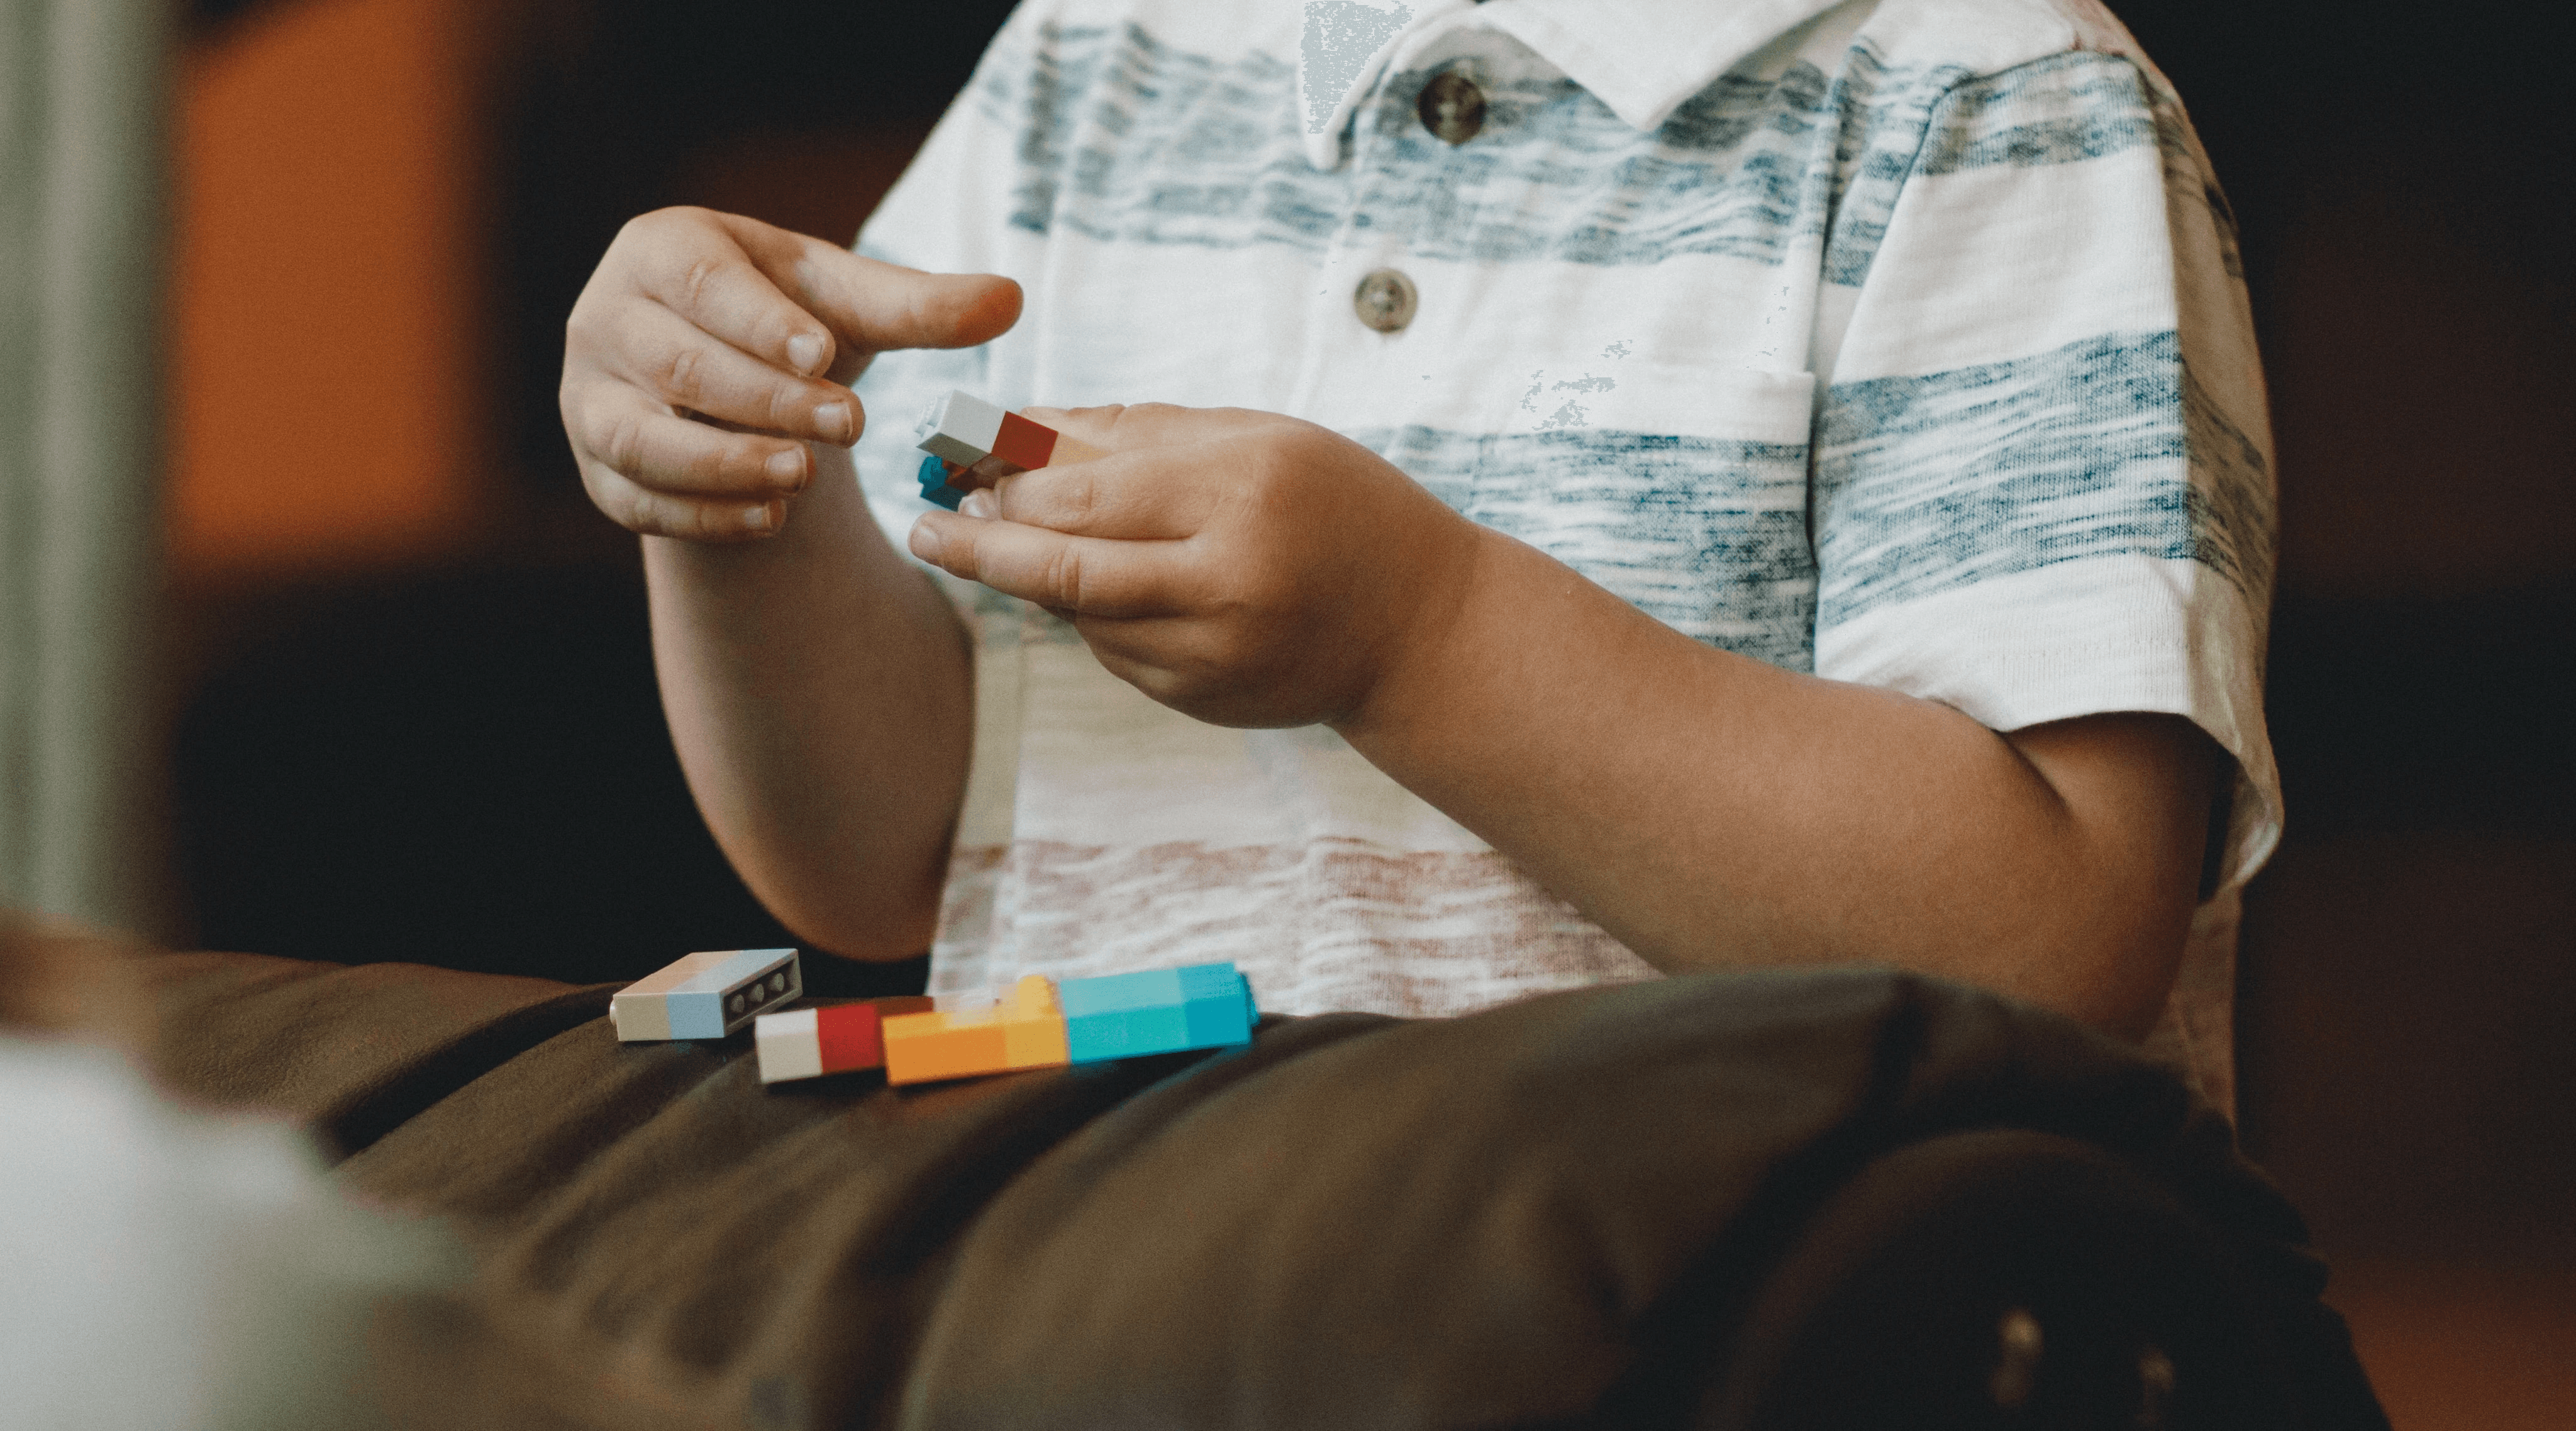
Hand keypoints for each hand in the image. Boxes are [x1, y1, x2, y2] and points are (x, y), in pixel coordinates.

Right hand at [560, 207, 1019, 541]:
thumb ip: (921, 306)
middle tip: (846, 425)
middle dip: (765, 399)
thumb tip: (1010, 298)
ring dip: (724, 464)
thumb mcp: (849, 305)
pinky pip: (638, 500)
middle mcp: (606, 318)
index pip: (703, 284)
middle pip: (679, 363)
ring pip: (641, 438)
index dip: (760, 320)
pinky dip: (703, 516)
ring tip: (803, 479)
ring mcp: (588, 398)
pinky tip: (770, 522)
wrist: (727, 380)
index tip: (822, 352)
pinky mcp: (598, 469)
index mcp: (663, 250)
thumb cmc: (788, 321)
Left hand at [905, 404, 1483, 728]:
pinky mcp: (1202, 699)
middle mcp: (1226, 579)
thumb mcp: (1254, 439)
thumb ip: (1135, 431)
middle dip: (981, 545)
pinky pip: (1113, 652)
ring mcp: (1213, 651)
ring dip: (1034, 579)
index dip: (1007, 481)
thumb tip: (1018, 427)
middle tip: (931, 526)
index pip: (1084, 492)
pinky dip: (1091, 616)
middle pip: (1062, 569)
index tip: (955, 464)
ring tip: (1010, 542)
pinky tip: (1107, 586)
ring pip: (1079, 616)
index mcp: (1240, 491)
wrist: (1421, 628)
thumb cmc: (1336, 506)